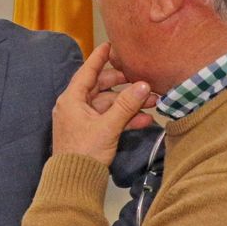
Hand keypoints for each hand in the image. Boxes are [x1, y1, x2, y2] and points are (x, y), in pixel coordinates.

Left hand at [54, 42, 151, 164]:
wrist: (75, 180)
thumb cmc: (84, 151)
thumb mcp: (108, 126)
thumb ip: (126, 106)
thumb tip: (143, 86)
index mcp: (71, 100)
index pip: (87, 72)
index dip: (99, 58)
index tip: (110, 45)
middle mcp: (75, 106)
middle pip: (101, 88)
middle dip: (124, 84)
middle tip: (142, 79)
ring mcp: (83, 120)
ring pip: (109, 105)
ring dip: (130, 103)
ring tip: (154, 102)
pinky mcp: (92, 132)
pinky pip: (110, 119)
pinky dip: (126, 118)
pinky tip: (146, 120)